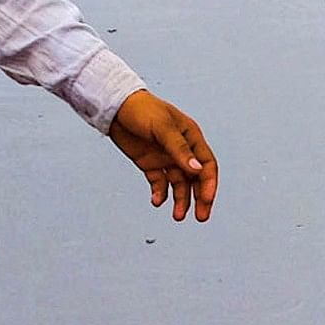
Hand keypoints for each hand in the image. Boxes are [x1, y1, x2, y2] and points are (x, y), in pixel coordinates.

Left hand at [106, 90, 217, 221]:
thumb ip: (180, 149)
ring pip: (179, 184)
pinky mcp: (150, 164)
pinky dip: (160, 193)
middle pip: (197, 179)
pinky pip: (159, 183)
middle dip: (200, 198)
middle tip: (201, 217)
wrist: (115, 107)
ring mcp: (166, 158)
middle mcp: (182, 150)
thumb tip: (197, 170)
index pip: (207, 165)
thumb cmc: (142, 109)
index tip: (206, 200)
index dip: (209, 183)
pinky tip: (157, 201)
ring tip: (177, 216)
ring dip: (181, 200)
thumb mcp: (162, 127)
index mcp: (191, 138)